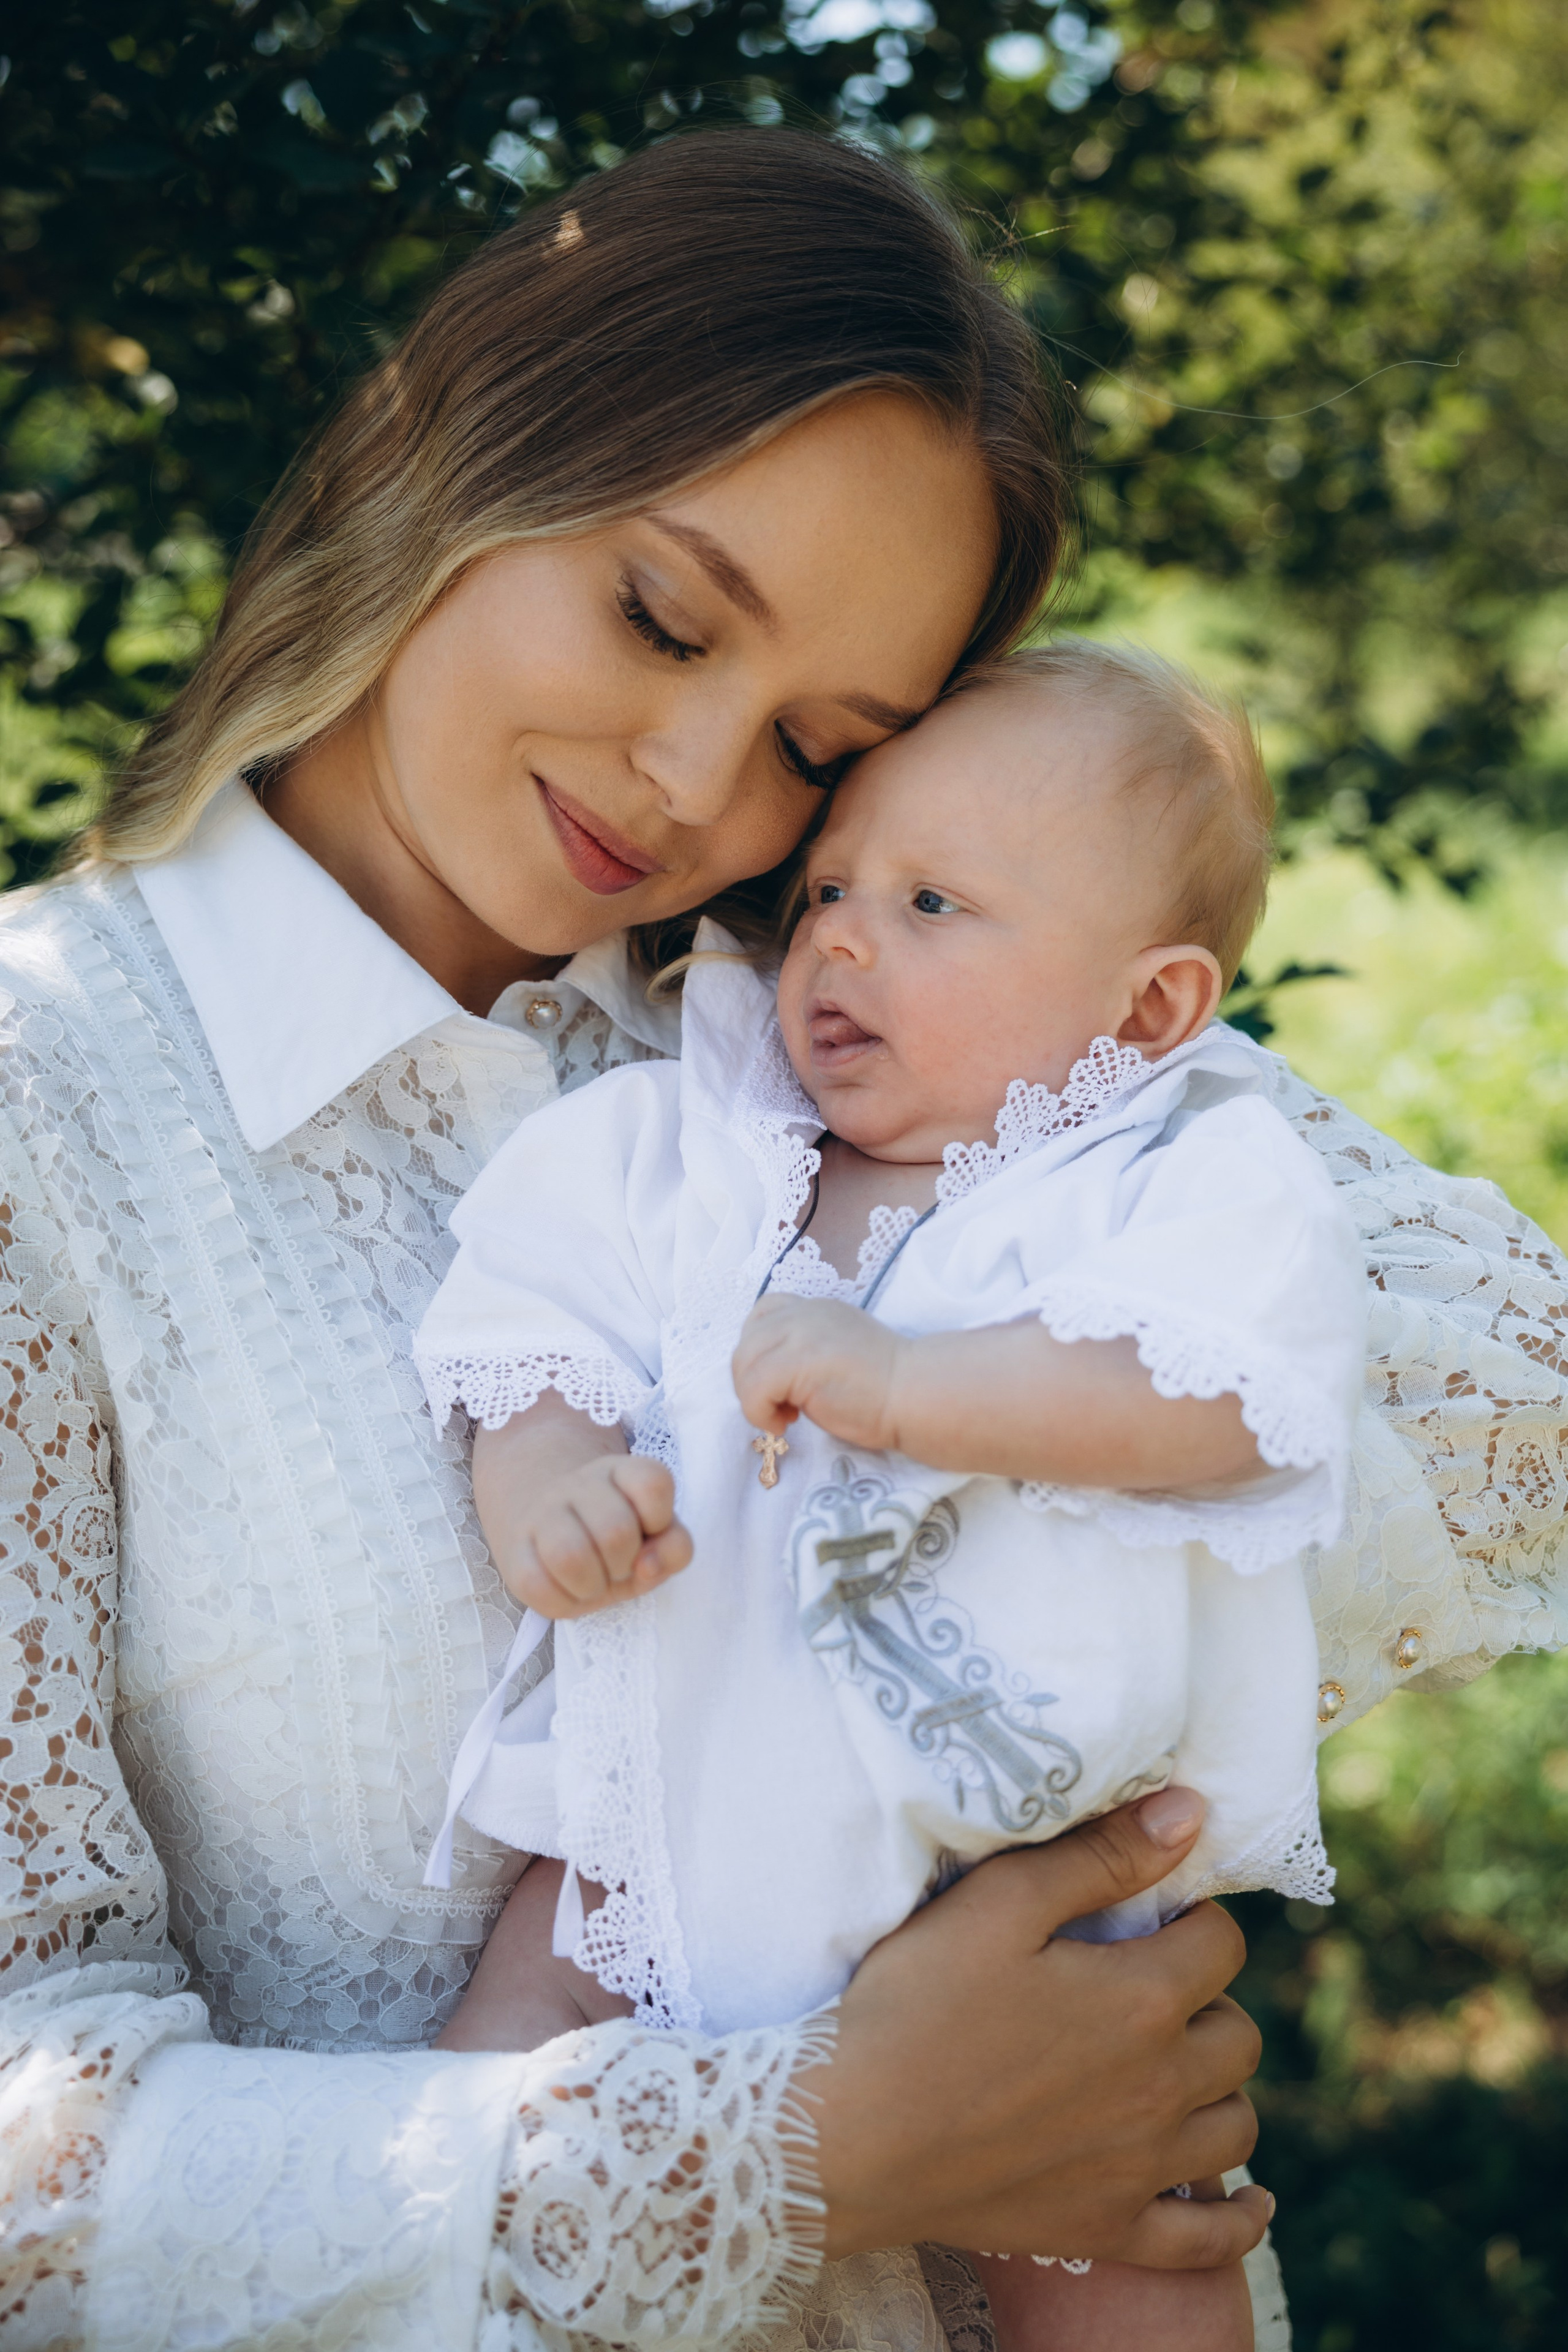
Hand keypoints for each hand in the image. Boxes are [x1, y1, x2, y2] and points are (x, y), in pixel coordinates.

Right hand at [500, 1451, 691, 1619]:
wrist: (551, 1529)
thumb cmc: (618, 1541)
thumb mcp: (658, 1540)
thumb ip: (675, 1548)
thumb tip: (646, 1566)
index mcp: (621, 1472)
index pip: (652, 1482)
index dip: (659, 1518)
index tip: (648, 1530)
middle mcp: (579, 1484)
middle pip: (615, 1531)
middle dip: (625, 1564)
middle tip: (617, 1565)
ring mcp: (541, 1514)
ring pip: (571, 1556)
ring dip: (593, 1585)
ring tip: (594, 1580)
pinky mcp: (514, 1552)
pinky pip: (539, 1588)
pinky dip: (564, 1603)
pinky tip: (568, 1590)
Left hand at [732, 1293, 904, 1449]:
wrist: (916, 1394)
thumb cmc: (886, 1387)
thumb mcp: (839, 1351)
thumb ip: (806, 1349)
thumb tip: (772, 1375)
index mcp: (815, 1309)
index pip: (762, 1314)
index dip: (759, 1351)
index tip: (781, 1382)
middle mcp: (803, 1313)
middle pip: (746, 1343)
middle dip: (752, 1382)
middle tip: (782, 1408)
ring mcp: (800, 1333)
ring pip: (743, 1365)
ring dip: (754, 1399)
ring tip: (786, 1417)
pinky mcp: (799, 1361)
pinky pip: (753, 1389)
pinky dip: (759, 1412)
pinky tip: (787, 1424)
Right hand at [803, 1787, 1269, 2269]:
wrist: (848, 2136)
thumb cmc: (915, 2004)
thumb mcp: (1001, 1903)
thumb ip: (1102, 1857)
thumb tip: (1191, 1814)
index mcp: (1142, 2001)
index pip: (1222, 1947)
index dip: (1194, 1921)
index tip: (1153, 1919)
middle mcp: (1161, 2088)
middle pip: (1239, 2037)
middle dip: (1207, 2000)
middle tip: (1149, 1986)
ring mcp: (1139, 2170)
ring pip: (1236, 2127)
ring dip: (1220, 2090)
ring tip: (1176, 2066)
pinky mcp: (1107, 2230)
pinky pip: (1206, 2241)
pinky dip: (1238, 2223)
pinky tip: (1250, 2206)